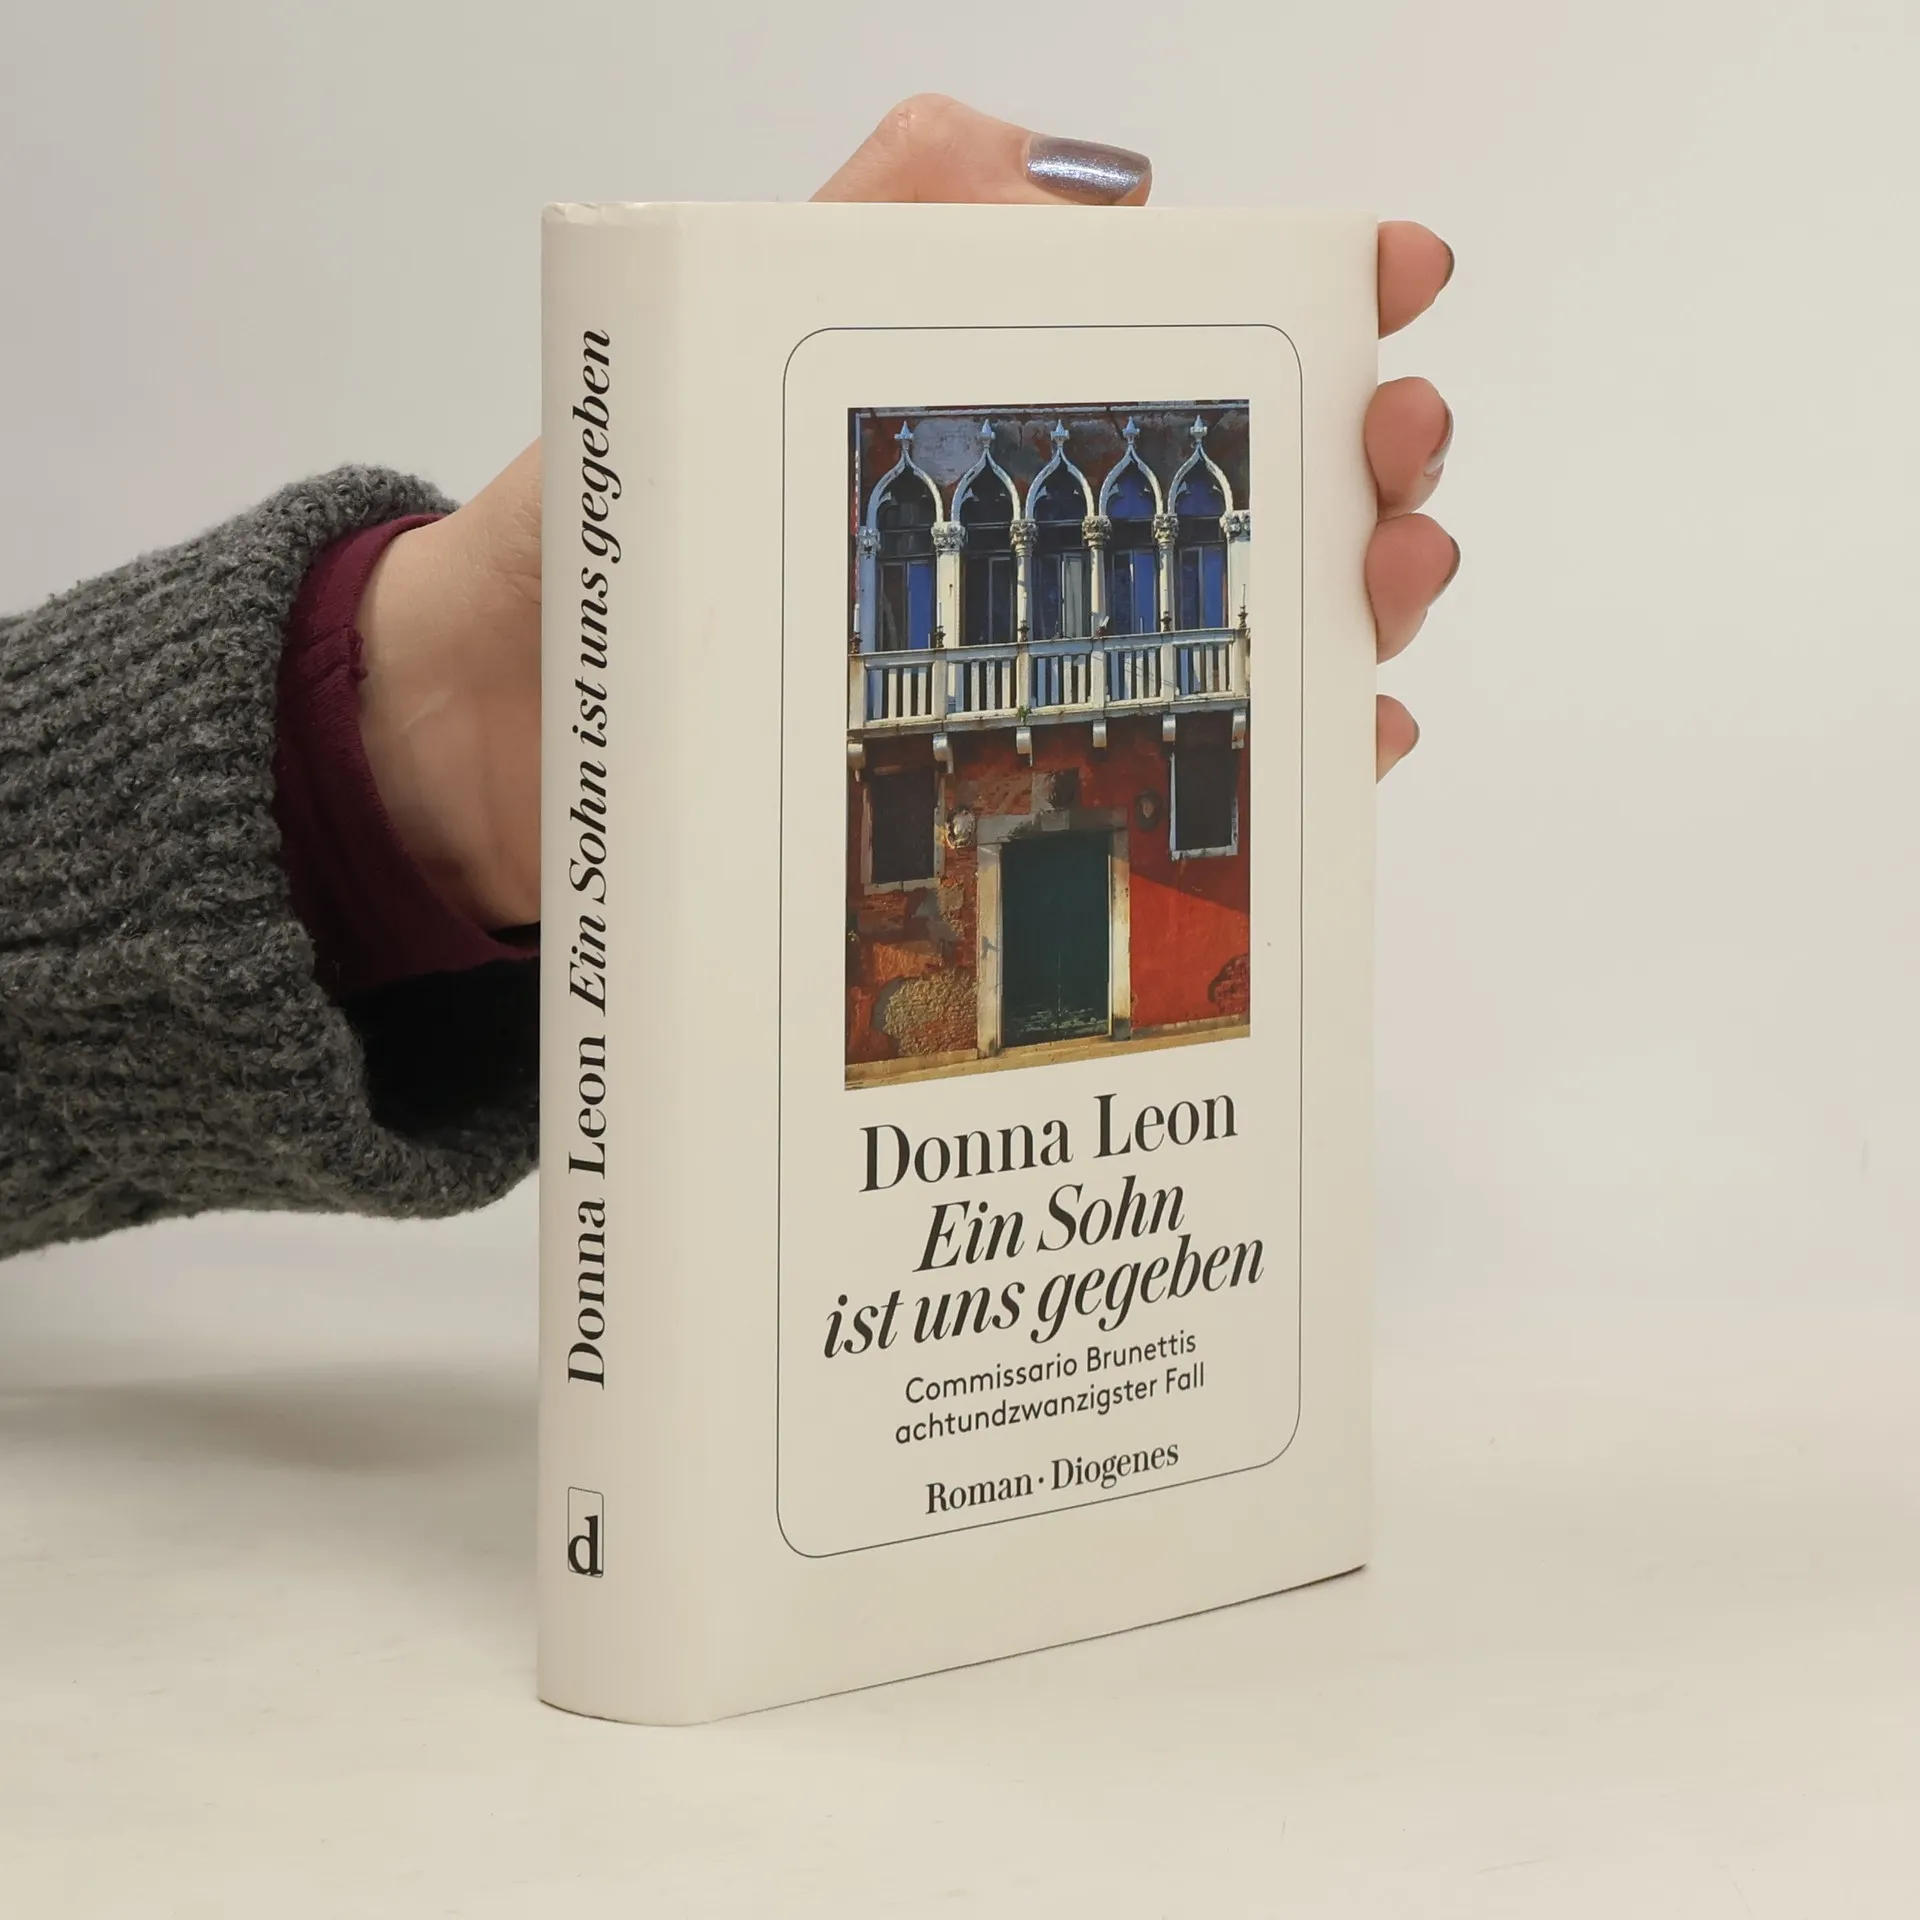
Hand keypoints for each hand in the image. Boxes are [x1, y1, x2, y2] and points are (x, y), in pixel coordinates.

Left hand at [354, 96, 1452, 928]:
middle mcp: (1037, 532)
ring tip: (1385, 579)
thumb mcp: (719, 330)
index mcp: (983, 403)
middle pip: (1262, 477)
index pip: (1191, 332)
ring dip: (1354, 592)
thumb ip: (879, 214)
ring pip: (1257, 617)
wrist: (495, 735)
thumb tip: (1088, 178)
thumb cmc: (600, 529)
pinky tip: (1344, 731)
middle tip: (1391, 448)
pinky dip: (1288, 746)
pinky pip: (1188, 759)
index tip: (1392, 275)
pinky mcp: (1017, 782)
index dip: (1316, 293)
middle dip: (1365, 449)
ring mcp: (1042, 660)